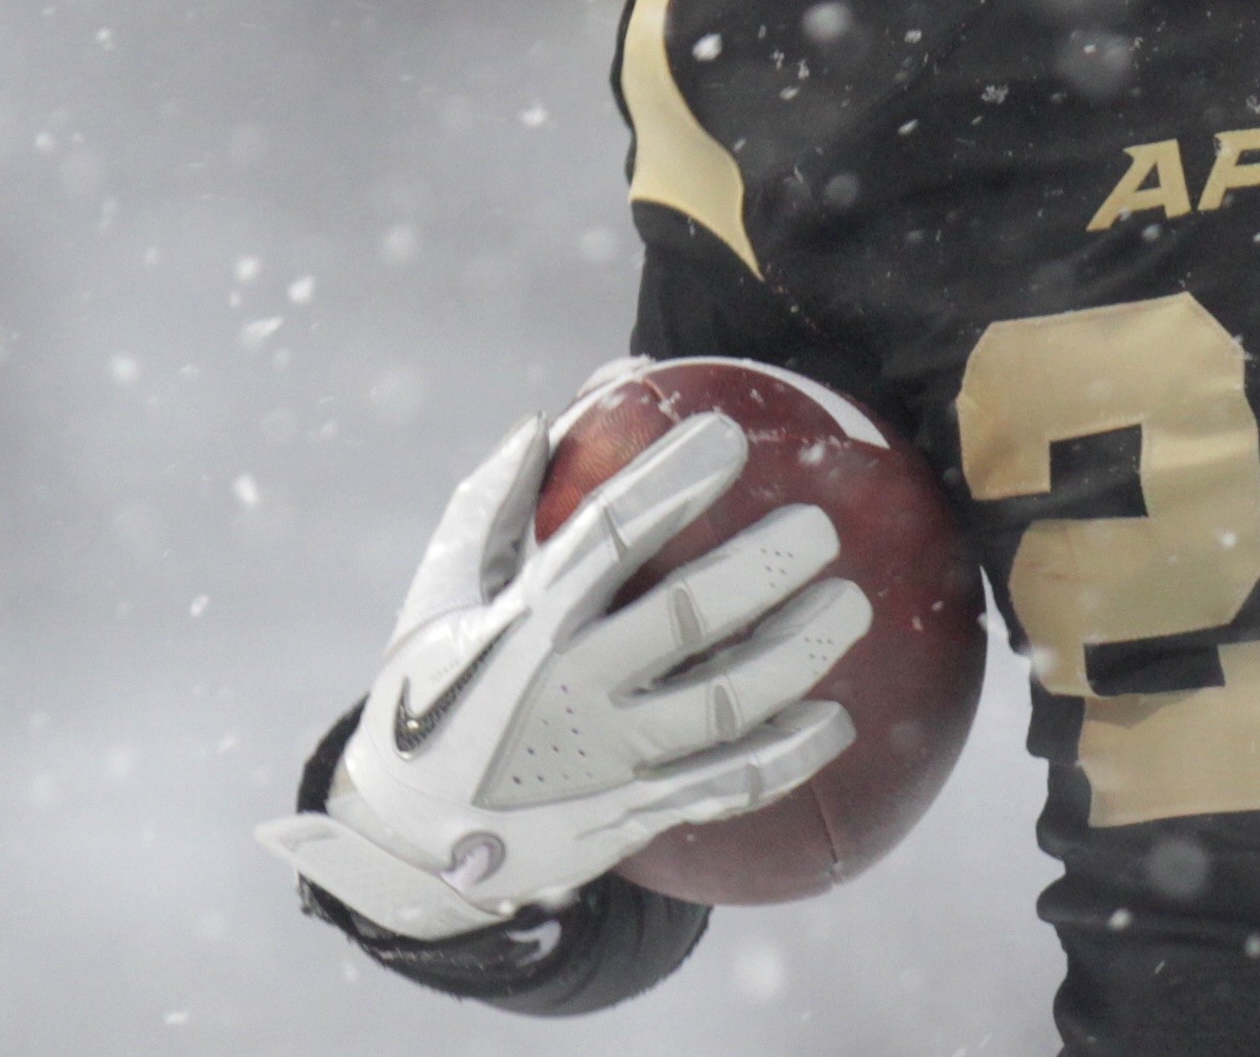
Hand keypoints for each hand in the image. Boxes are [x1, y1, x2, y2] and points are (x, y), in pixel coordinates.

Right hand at [257, 409, 866, 940]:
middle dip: (762, 568)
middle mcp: (571, 690)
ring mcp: (608, 760)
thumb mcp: (437, 597)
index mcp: (522, 625)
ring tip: (851, 607)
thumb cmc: (430, 693)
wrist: (409, 843)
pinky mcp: (635, 814)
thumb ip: (492, 503)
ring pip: (723, 705)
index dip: (672, 482)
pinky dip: (788, 756)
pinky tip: (839, 719)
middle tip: (821, 528)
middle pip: (685, 619)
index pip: (607, 537)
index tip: (730, 436)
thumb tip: (549, 415)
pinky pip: (726, 787)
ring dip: (796, 655)